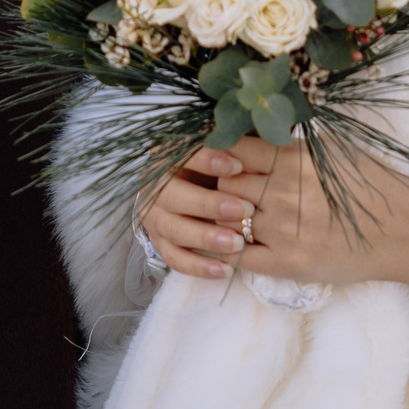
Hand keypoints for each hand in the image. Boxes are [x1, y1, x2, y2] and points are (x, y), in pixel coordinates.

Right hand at [137, 148, 256, 279]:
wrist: (199, 189)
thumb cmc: (218, 164)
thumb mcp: (222, 149)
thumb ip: (233, 142)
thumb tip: (253, 138)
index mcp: (166, 156)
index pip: (181, 155)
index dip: (207, 160)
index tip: (239, 166)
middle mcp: (154, 186)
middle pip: (172, 195)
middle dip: (209, 203)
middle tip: (245, 209)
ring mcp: (155, 216)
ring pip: (173, 229)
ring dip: (205, 237)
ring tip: (237, 243)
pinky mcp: (160, 243)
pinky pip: (175, 258)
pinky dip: (199, 266)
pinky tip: (225, 270)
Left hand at [213, 136, 408, 289]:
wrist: (403, 231)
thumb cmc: (370, 183)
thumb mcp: (329, 151)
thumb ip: (288, 144)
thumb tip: (249, 132)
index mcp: (293, 160)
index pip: (231, 149)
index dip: (220, 152)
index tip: (220, 156)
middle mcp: (282, 193)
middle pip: (224, 183)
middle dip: (221, 183)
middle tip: (225, 185)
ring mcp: (282, 231)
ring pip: (226, 218)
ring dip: (224, 215)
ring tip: (230, 212)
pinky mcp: (286, 264)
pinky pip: (237, 256)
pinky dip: (225, 248)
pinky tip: (226, 242)